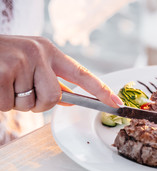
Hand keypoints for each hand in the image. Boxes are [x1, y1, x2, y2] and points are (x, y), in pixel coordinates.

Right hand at [0, 35, 122, 111]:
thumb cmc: (2, 57)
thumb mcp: (30, 62)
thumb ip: (50, 79)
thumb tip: (69, 100)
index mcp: (49, 51)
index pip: (82, 73)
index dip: (101, 90)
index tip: (117, 103)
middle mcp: (38, 53)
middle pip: (54, 98)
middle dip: (37, 103)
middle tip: (20, 90)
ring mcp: (20, 61)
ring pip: (30, 105)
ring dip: (16, 102)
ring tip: (4, 82)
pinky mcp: (1, 73)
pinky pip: (9, 105)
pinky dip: (0, 102)